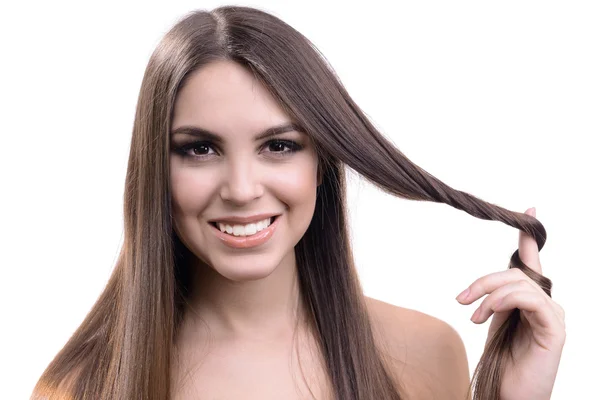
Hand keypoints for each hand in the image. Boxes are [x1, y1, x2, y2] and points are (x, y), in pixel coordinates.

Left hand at [456, 207, 565, 399]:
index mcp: (531, 300)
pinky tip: (487, 314)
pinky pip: (530, 300)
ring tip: (474, 314)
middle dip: (484, 281)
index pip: (532, 263)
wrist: (508, 395)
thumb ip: (496, 297)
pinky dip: (504, 301)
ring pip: (520, 284)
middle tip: (462, 298)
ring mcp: (554, 317)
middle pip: (517, 273)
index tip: (528, 210)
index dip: (529, 237)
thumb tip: (488, 283)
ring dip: (489, 294)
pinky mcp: (555, 330)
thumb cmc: (501, 361)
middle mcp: (547, 305)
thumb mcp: (494, 321)